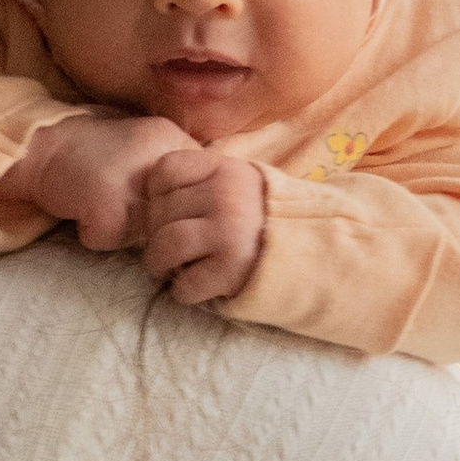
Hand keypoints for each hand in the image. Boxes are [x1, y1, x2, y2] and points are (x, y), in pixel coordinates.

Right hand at [0, 111, 194, 250]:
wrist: (37, 145)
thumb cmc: (90, 153)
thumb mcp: (143, 146)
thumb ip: (175, 174)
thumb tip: (204, 213)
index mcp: (171, 138)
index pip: (203, 191)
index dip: (181, 209)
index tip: (154, 204)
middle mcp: (156, 155)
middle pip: (173, 217)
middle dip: (150, 222)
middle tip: (120, 202)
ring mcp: (130, 178)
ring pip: (145, 232)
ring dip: (122, 230)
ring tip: (99, 204)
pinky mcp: (104, 200)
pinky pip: (110, 239)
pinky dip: (92, 234)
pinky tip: (82, 211)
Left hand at [140, 146, 266, 304]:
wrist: (309, 252)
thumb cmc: (263, 220)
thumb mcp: (238, 183)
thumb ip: (201, 181)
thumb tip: (149, 200)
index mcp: (223, 169)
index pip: (165, 170)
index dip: (156, 194)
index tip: (168, 211)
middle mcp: (224, 195)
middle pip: (160, 211)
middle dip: (155, 235)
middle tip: (166, 249)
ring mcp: (227, 232)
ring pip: (166, 244)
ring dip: (158, 263)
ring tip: (166, 269)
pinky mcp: (230, 269)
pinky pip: (186, 283)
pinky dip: (182, 291)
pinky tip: (193, 288)